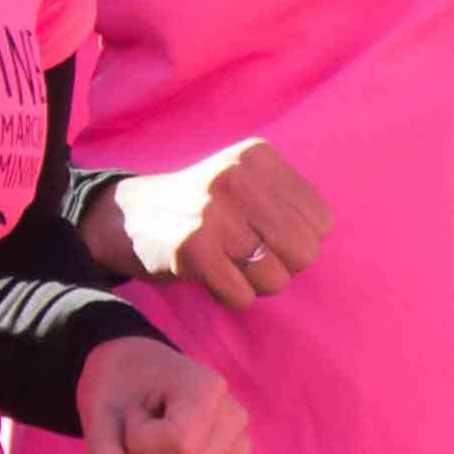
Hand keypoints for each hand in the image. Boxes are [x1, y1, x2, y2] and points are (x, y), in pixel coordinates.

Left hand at [78, 337, 246, 453]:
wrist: (134, 374)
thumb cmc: (119, 386)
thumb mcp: (99, 408)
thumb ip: (102, 451)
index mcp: (209, 388)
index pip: (180, 445)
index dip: (139, 445)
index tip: (130, 416)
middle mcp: (235, 421)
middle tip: (131, 443)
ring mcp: (240, 453)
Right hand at [117, 139, 331, 302]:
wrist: (131, 217)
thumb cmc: (206, 207)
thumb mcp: (248, 181)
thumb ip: (289, 202)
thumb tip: (316, 240)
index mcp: (258, 157)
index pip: (322, 222)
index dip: (296, 238)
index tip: (262, 231)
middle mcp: (236, 177)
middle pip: (304, 252)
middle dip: (281, 265)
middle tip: (247, 254)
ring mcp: (212, 211)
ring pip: (275, 278)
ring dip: (253, 283)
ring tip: (227, 263)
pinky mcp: (191, 247)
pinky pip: (242, 296)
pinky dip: (230, 296)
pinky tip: (210, 277)